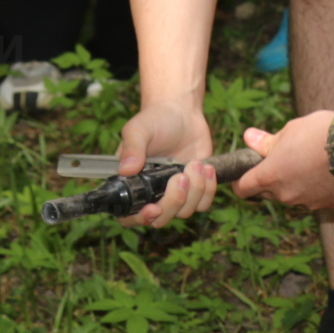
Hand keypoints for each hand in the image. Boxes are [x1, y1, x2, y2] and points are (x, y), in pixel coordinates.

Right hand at [115, 100, 215, 227]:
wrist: (182, 113)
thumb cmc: (155, 120)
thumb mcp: (138, 129)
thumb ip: (131, 149)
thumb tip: (125, 170)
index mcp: (131, 185)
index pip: (129, 216)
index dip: (140, 219)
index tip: (154, 208)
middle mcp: (151, 194)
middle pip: (161, 219)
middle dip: (174, 201)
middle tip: (181, 176)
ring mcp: (174, 194)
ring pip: (184, 212)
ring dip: (194, 190)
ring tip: (196, 164)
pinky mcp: (195, 190)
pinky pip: (203, 204)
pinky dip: (208, 189)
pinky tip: (207, 167)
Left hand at [234, 110, 333, 211]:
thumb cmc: (320, 133)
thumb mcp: (290, 130)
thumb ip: (267, 141)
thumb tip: (248, 138)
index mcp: (270, 176)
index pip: (242, 188)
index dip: (239, 181)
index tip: (243, 173)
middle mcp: (285, 194)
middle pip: (267, 193)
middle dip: (269, 180)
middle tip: (281, 160)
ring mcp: (307, 202)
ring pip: (291, 195)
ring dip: (293, 183)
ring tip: (308, 162)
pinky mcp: (326, 204)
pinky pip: (313, 198)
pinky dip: (314, 188)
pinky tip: (325, 171)